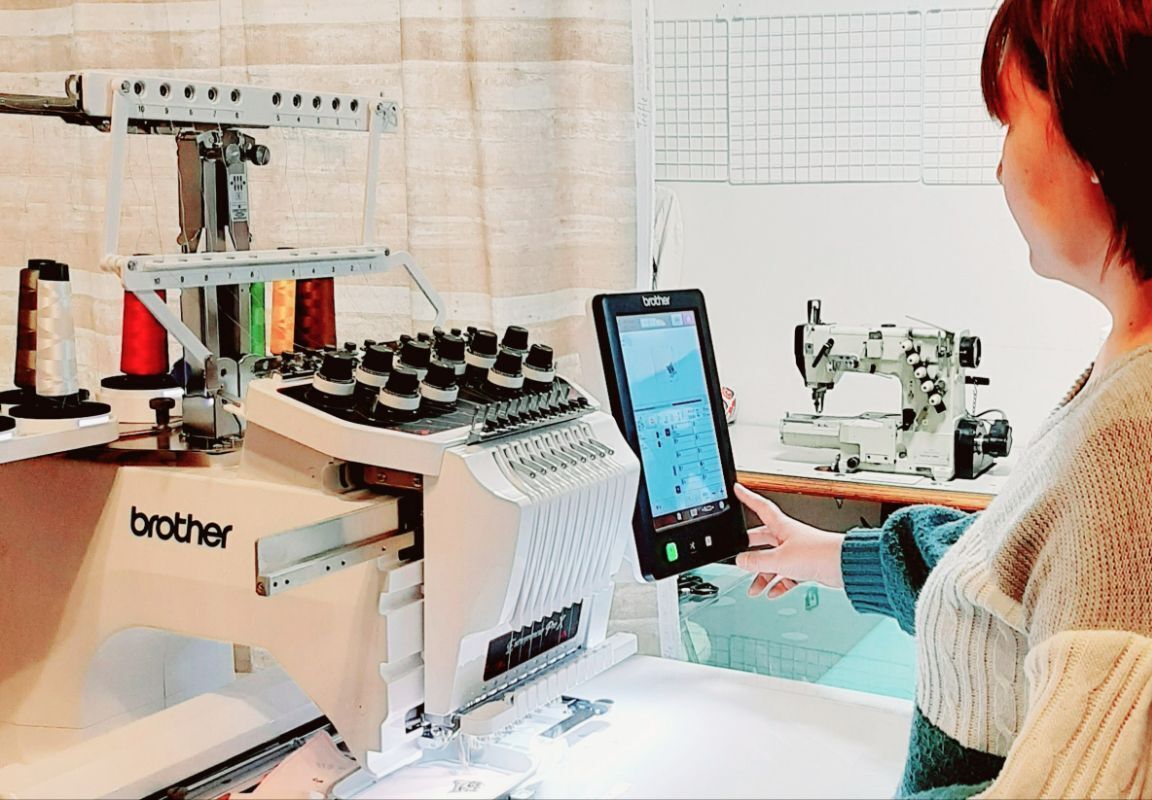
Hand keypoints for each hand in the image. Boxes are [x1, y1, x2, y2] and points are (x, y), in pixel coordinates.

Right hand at [733, 483, 845, 597]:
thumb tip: (741, 560)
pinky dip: (778, 584)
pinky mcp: (805, 566)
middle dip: (749, 550)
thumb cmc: (817, 554)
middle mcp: (788, 537)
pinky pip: (786, 575)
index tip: (738, 489)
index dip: (748, 498)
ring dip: (762, 576)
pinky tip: (772, 592)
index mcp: (782, 527)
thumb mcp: (779, 559)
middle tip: (737, 554)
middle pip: (763, 540)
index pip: (760, 507)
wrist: (843, 565)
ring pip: (773, 562)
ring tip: (754, 589)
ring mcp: (797, 552)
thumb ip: (757, 561)